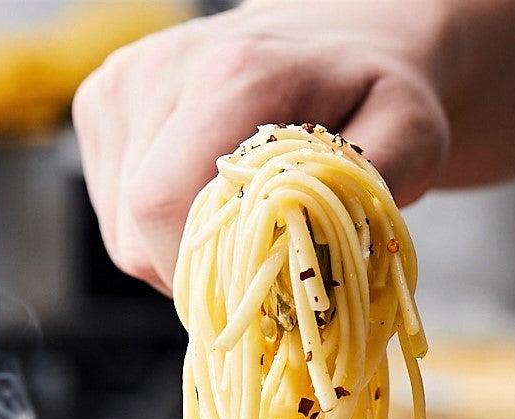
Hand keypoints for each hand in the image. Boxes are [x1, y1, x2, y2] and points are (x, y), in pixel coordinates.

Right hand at [73, 1, 452, 294]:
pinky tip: (209, 202)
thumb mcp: (410, 134)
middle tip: (260, 266)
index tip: (262, 290)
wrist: (339, 32)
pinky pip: (114, 212)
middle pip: (135, 231)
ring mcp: (121, 84)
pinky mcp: (103, 103)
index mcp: (233, 74)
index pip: (163, 207)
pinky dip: (160, 233)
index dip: (204, 274)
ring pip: (121, 232)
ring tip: (240, 225)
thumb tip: (318, 259)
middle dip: (198, 274)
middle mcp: (160, 70)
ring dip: (179, 255)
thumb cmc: (375, 91)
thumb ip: (367, 194)